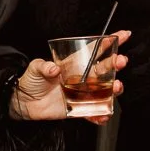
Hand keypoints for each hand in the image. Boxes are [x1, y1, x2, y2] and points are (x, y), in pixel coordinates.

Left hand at [9, 32, 129, 123]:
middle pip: (105, 69)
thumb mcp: (35, 68)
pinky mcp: (80, 108)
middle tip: (121, 61)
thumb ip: (44, 66)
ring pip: (105, 90)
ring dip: (114, 89)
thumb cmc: (31, 81)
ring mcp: (83, 93)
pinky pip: (94, 112)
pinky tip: (104, 114)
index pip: (96, 49)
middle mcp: (84, 77)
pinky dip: (101, 114)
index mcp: (76, 63)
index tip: (124, 35)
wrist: (25, 102)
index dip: (111, 41)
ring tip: (116, 87)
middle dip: (116, 64)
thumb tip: (54, 68)